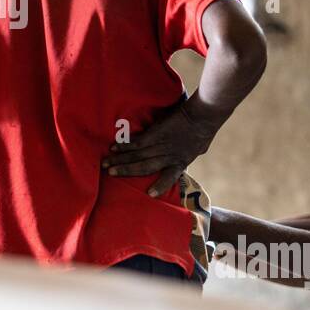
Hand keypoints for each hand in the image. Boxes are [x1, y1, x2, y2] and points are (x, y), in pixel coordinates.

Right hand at [101, 97, 224, 197]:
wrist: (202, 115)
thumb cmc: (203, 132)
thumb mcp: (197, 149)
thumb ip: (187, 156)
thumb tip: (186, 159)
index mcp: (180, 162)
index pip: (169, 177)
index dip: (160, 185)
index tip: (150, 194)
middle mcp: (168, 156)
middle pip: (145, 167)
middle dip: (126, 171)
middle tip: (109, 174)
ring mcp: (160, 145)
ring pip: (138, 155)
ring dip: (121, 160)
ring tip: (106, 164)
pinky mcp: (155, 133)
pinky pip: (137, 142)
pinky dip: (125, 146)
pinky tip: (114, 148)